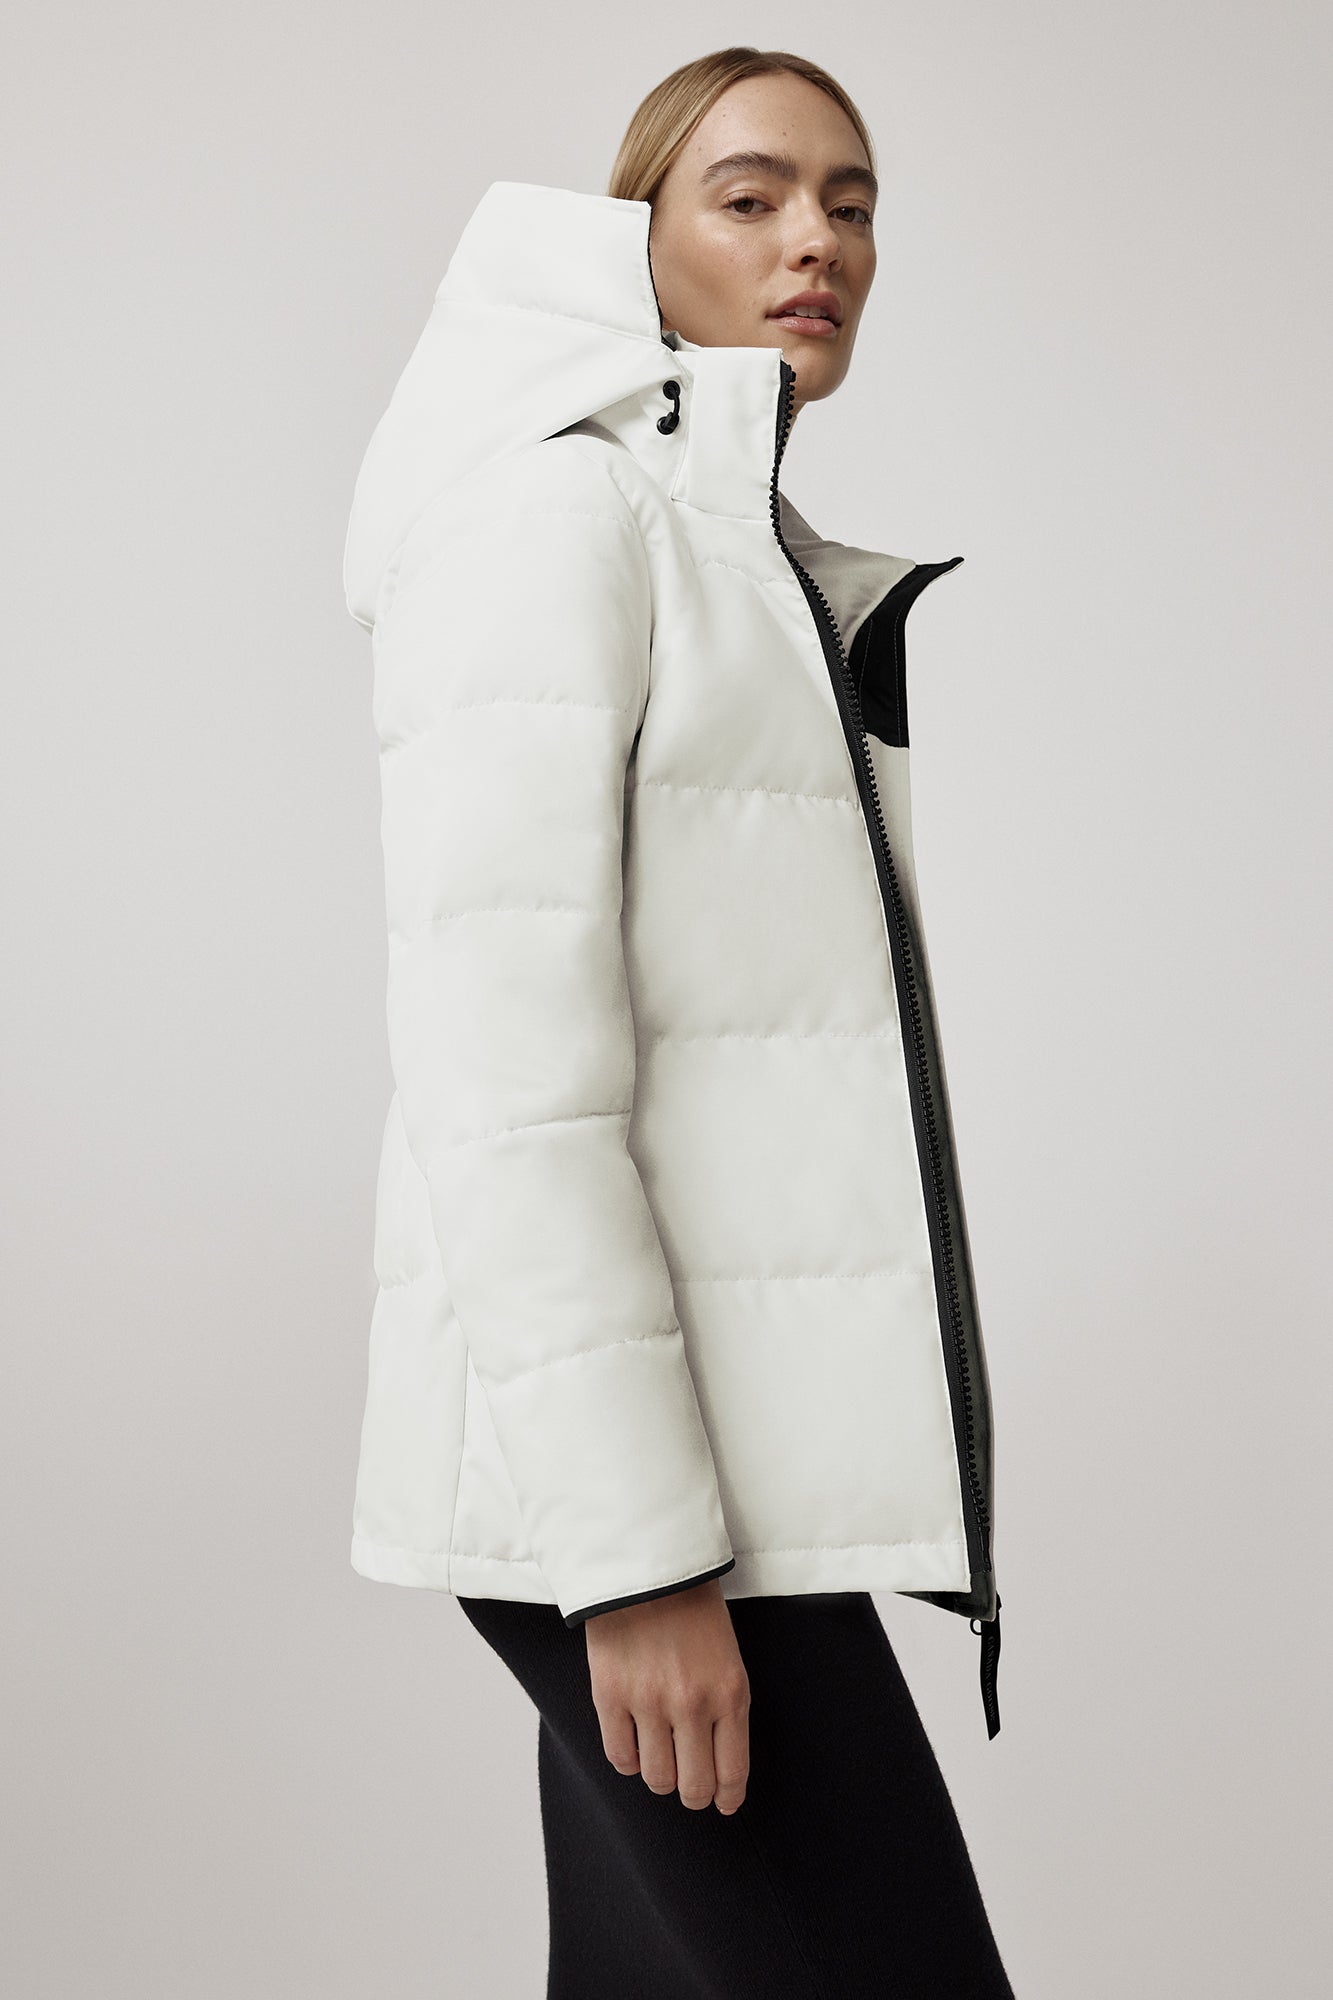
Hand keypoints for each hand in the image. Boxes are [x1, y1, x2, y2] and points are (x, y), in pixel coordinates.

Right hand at [584, 1579, 749, 1812]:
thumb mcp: (727, 1656)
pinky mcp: (610, 1695)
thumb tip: (718, 1763)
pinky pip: (620, 1757)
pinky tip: (634, 1741)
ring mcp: (649, 1702)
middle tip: (688, 1785)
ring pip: (656, 1778)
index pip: (732, 1772)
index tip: (723, 1803)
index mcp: (731, 1693)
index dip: (727, 1797)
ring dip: (659, 1776)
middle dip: (694, 1793)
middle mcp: (692, 1704)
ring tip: (659, 1756)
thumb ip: (724, 1707)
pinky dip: (628, 1759)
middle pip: (694, 1786)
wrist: (646, 1562)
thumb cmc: (692, 1606)